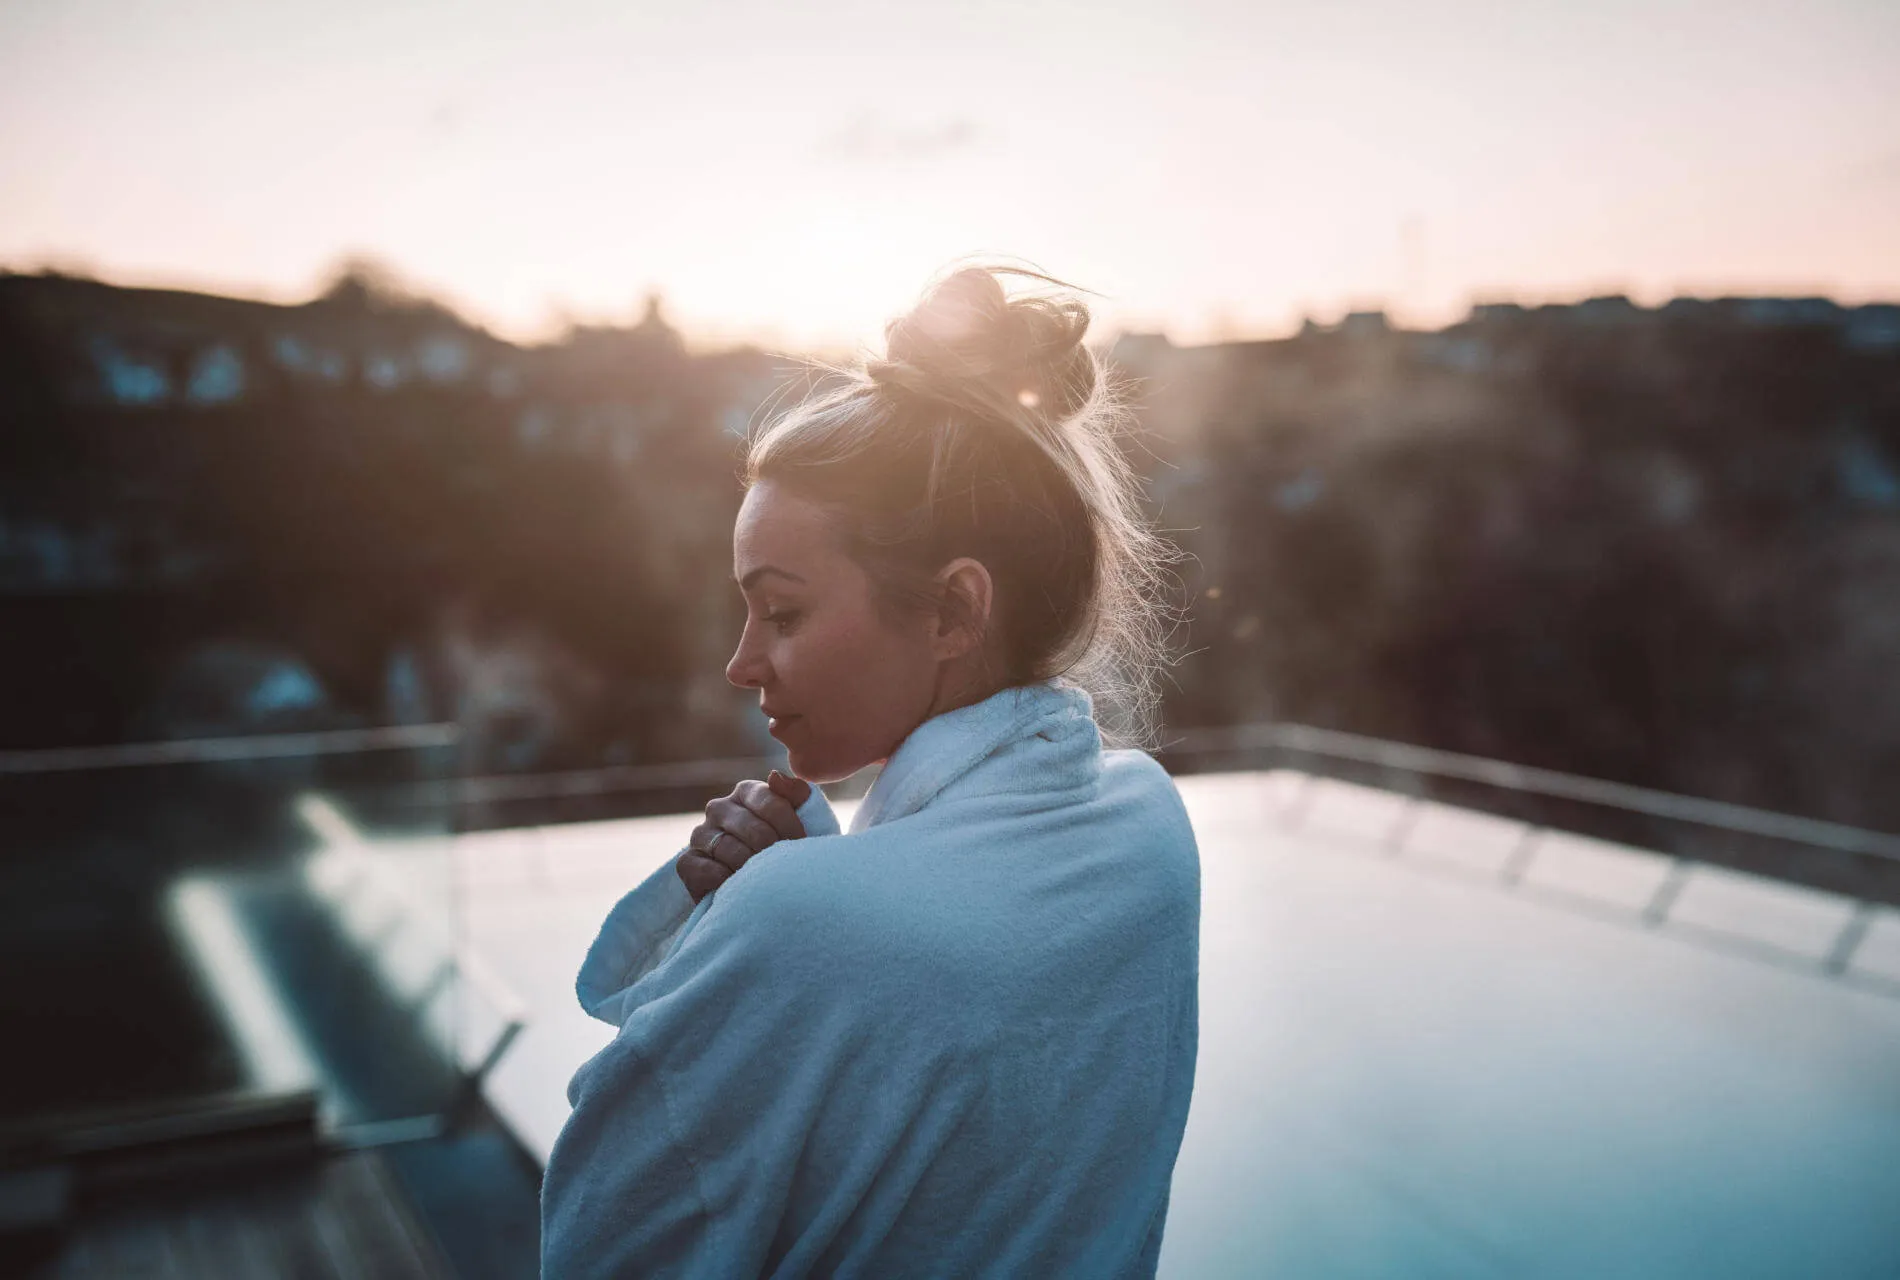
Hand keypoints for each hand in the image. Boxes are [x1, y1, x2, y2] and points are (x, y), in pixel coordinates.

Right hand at [676, 770, 814, 902]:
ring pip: (732, 851)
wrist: (768, 892)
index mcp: (747, 791)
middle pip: (755, 830)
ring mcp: (700, 834)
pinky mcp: (686, 862)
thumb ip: (797, 794)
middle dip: (775, 853)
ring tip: (765, 880)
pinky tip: (739, 886)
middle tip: (785, 868)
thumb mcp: (805, 820)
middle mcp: (719, 807)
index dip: (792, 828)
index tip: (804, 846)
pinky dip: (727, 882)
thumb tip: (774, 776)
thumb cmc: (789, 851)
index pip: (772, 803)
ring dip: (753, 870)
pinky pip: (707, 871)